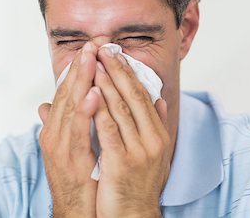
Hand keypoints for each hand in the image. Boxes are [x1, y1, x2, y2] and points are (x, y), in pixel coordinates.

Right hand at [38, 42, 98, 217]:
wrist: (75, 210)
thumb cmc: (78, 177)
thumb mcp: (70, 145)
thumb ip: (63, 123)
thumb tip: (47, 105)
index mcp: (56, 128)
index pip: (67, 91)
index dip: (78, 68)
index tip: (91, 48)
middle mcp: (54, 133)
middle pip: (67, 93)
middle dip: (80, 67)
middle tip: (92, 43)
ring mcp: (60, 146)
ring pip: (70, 106)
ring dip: (81, 80)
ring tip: (92, 57)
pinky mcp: (69, 160)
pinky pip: (79, 131)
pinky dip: (86, 111)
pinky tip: (95, 93)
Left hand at [93, 46, 170, 217]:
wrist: (133, 214)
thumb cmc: (140, 183)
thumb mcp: (156, 152)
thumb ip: (157, 124)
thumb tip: (159, 100)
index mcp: (158, 133)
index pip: (143, 95)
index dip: (128, 72)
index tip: (115, 53)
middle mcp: (152, 139)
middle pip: (133, 96)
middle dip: (117, 69)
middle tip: (103, 48)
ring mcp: (139, 150)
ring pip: (121, 108)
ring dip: (106, 83)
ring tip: (94, 63)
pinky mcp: (122, 162)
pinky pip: (109, 130)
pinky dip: (99, 110)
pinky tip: (90, 94)